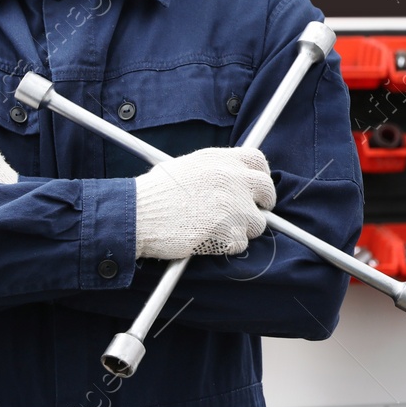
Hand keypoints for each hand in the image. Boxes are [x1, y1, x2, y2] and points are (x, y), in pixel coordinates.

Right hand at [134, 147, 274, 258]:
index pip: (258, 160)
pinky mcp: (229, 230)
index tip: (258, 188)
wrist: (138, 214)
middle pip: (267, 191)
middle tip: (251, 215)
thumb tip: (232, 179)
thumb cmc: (155, 193)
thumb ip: (215, 170)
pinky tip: (207, 240)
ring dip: (242, 229)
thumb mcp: (188, 166)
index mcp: (221, 159)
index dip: (261, 176)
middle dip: (262, 205)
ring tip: (215, 230)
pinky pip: (240, 243)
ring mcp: (234, 204)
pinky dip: (226, 246)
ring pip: (257, 223)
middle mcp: (233, 178)